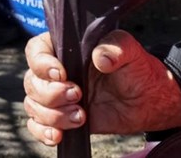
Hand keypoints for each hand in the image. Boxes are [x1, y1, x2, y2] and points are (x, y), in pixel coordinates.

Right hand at [22, 30, 180, 145]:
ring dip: (53, 115)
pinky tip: (58, 135)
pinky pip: (38, 125)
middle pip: (32, 82)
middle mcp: (57, 72)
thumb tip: (101, 58)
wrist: (148, 101)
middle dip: (51, 94)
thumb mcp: (131, 51)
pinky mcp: (62, 118)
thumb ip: (116, 47)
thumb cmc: (137, 70)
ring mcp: (57, 97)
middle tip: (78, 96)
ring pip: (33, 105)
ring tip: (81, 116)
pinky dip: (43, 132)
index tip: (62, 74)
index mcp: (67, 49)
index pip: (36, 51)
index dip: (42, 63)